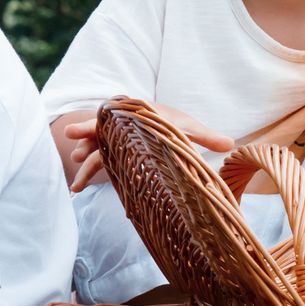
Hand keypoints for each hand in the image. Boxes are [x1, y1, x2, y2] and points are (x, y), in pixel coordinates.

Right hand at [54, 103, 235, 191]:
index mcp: (138, 116)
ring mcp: (112, 139)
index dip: (112, 116)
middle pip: (102, 127)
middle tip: (71, 132)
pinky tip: (77, 190)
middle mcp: (121, 125)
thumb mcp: (186, 127)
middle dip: (87, 130)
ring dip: (85, 159)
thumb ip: (206, 136)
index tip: (101, 116)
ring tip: (76, 174)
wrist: (150, 120)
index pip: (124, 115)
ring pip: (95, 147)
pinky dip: (86, 174)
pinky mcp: (109, 151)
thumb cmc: (168, 123)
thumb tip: (233, 144)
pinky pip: (95, 162)